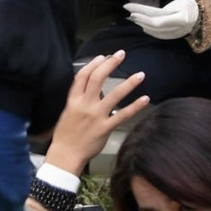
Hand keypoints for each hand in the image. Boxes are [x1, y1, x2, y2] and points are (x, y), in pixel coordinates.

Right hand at [43, 51, 149, 174]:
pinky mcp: (105, 128)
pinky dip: (135, 106)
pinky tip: (145, 99)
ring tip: (140, 75)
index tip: (103, 56)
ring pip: (114, 95)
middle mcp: (85, 105)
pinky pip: (123, 115)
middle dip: (110, 64)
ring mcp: (96, 116)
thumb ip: (77, 99)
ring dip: (129, 83)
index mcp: (73, 101)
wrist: (65, 155)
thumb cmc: (66, 135)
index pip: (82, 76)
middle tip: (121, 54)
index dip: (93, 64)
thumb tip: (87, 88)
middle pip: (97, 79)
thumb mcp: (66, 112)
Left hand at [125, 0, 198, 38]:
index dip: (143, 16)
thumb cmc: (190, 6)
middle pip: (154, 26)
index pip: (156, 19)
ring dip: (143, 25)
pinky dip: (150, 30)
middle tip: (129, 14)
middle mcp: (176, 28)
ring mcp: (175, 33)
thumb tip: (145, 14)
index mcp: (179, 19)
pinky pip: (159, 34)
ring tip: (133, 18)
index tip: (131, 10)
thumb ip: (163, 11)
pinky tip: (143, 27)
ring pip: (155, 31)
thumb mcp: (179, 5)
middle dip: (141, 20)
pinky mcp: (174, 36)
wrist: (203, 15)